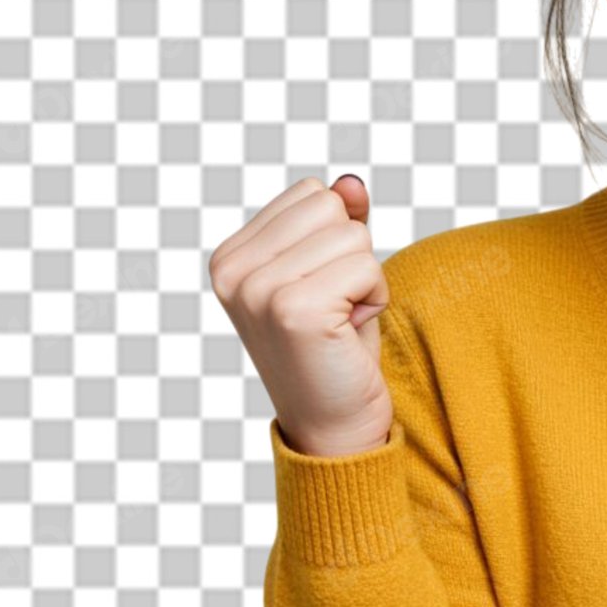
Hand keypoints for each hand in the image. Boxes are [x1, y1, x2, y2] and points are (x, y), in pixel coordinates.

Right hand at [208, 174, 393, 456]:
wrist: (335, 424)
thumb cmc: (336, 345)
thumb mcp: (333, 270)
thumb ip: (339, 220)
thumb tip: (352, 182)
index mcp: (230, 257)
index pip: (313, 194)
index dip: (335, 238)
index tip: (321, 289)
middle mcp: (232, 271)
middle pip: (332, 207)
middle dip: (353, 254)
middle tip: (335, 307)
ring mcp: (257, 291)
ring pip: (354, 235)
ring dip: (366, 279)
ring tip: (341, 322)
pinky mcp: (293, 311)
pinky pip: (368, 268)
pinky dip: (375, 299)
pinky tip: (349, 333)